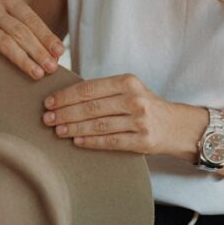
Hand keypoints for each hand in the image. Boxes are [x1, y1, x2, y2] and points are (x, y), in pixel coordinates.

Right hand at [0, 0, 64, 79]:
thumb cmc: (6, 39)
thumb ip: (38, 41)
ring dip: (23, 59)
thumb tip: (56, 56)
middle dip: (38, 51)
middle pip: (20, 30)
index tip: (59, 52)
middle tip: (51, 68)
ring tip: (38, 73)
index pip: (31, 20)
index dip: (46, 37)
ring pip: (6, 40)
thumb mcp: (22, 34)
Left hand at [41, 73, 180, 155]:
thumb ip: (103, 91)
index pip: (90, 88)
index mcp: (128, 82)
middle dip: (65, 113)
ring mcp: (140, 121)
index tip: (49, 102)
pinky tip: (77, 141)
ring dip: (74, 128)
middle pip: (91, 107)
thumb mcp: (129, 90)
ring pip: (98, 125)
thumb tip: (65, 97)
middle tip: (47, 119)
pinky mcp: (143, 141)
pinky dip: (91, 142)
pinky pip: (111, 142)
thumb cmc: (145, 106)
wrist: (176, 126)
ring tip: (58, 130)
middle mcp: (134, 99)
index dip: (66, 96)